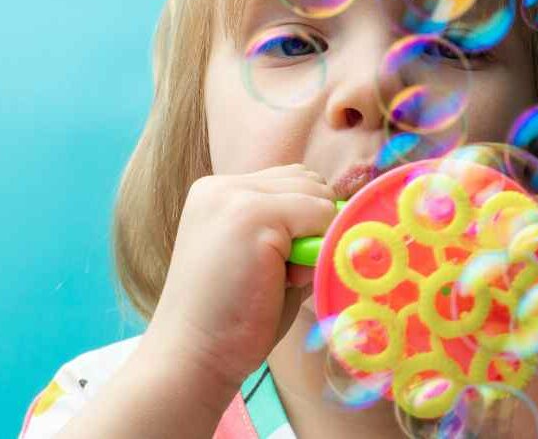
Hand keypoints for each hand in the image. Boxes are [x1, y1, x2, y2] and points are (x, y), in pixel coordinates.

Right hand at [143, 163, 336, 390]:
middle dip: (312, 223)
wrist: (192, 357)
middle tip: (280, 273)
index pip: (291, 179)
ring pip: (317, 194)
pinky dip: (319, 247)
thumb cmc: (233, 318)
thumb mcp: (262, 258)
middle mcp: (221, 186)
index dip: (304, 218)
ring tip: (279, 275)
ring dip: (316, 234)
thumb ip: (293, 229)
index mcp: (217, 192)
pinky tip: (283, 280)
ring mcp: (234, 196)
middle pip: (308, 179)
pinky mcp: (251, 214)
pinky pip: (320, 214)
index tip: (278, 263)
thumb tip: (344, 213)